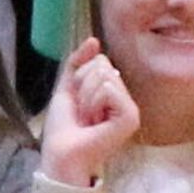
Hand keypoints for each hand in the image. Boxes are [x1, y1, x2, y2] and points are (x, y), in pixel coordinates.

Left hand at [41, 37, 141, 188]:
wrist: (62, 152)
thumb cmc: (64, 127)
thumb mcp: (67, 88)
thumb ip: (77, 63)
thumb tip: (94, 40)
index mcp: (112, 91)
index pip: (100, 61)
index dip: (79, 78)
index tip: (78, 103)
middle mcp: (124, 98)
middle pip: (102, 66)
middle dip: (82, 86)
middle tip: (83, 113)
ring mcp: (130, 108)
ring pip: (104, 76)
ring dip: (86, 98)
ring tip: (87, 119)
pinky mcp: (131, 116)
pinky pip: (108, 89)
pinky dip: (93, 103)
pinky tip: (95, 123)